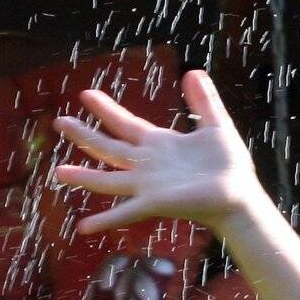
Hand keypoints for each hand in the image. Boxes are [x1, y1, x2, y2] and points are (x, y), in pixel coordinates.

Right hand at [52, 70, 262, 235]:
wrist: (241, 197)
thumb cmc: (231, 168)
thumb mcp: (217, 126)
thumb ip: (204, 102)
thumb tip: (194, 72)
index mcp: (159, 145)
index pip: (126, 124)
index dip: (106, 110)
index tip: (86, 95)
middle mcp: (148, 165)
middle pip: (108, 147)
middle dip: (84, 135)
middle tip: (60, 122)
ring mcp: (148, 186)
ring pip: (108, 179)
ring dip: (84, 177)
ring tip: (59, 173)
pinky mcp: (153, 203)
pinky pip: (124, 212)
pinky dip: (104, 220)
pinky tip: (84, 228)